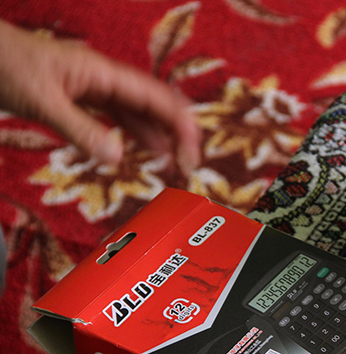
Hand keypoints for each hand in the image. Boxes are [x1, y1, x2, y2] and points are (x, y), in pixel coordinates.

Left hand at [0, 21, 200, 173]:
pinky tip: (138, 150)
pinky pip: (114, 116)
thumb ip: (81, 131)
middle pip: (152, 103)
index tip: (192, 149)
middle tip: (190, 159)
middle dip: (174, 130)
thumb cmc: (5, 67)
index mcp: (102, 73)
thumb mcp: (43, 102)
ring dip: (155, 134)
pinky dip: (130, 134)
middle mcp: (103, 78)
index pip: (154, 98)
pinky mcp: (79, 97)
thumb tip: (117, 159)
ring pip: (135, 111)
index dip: (179, 123)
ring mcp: (91, 87)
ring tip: (172, 160)